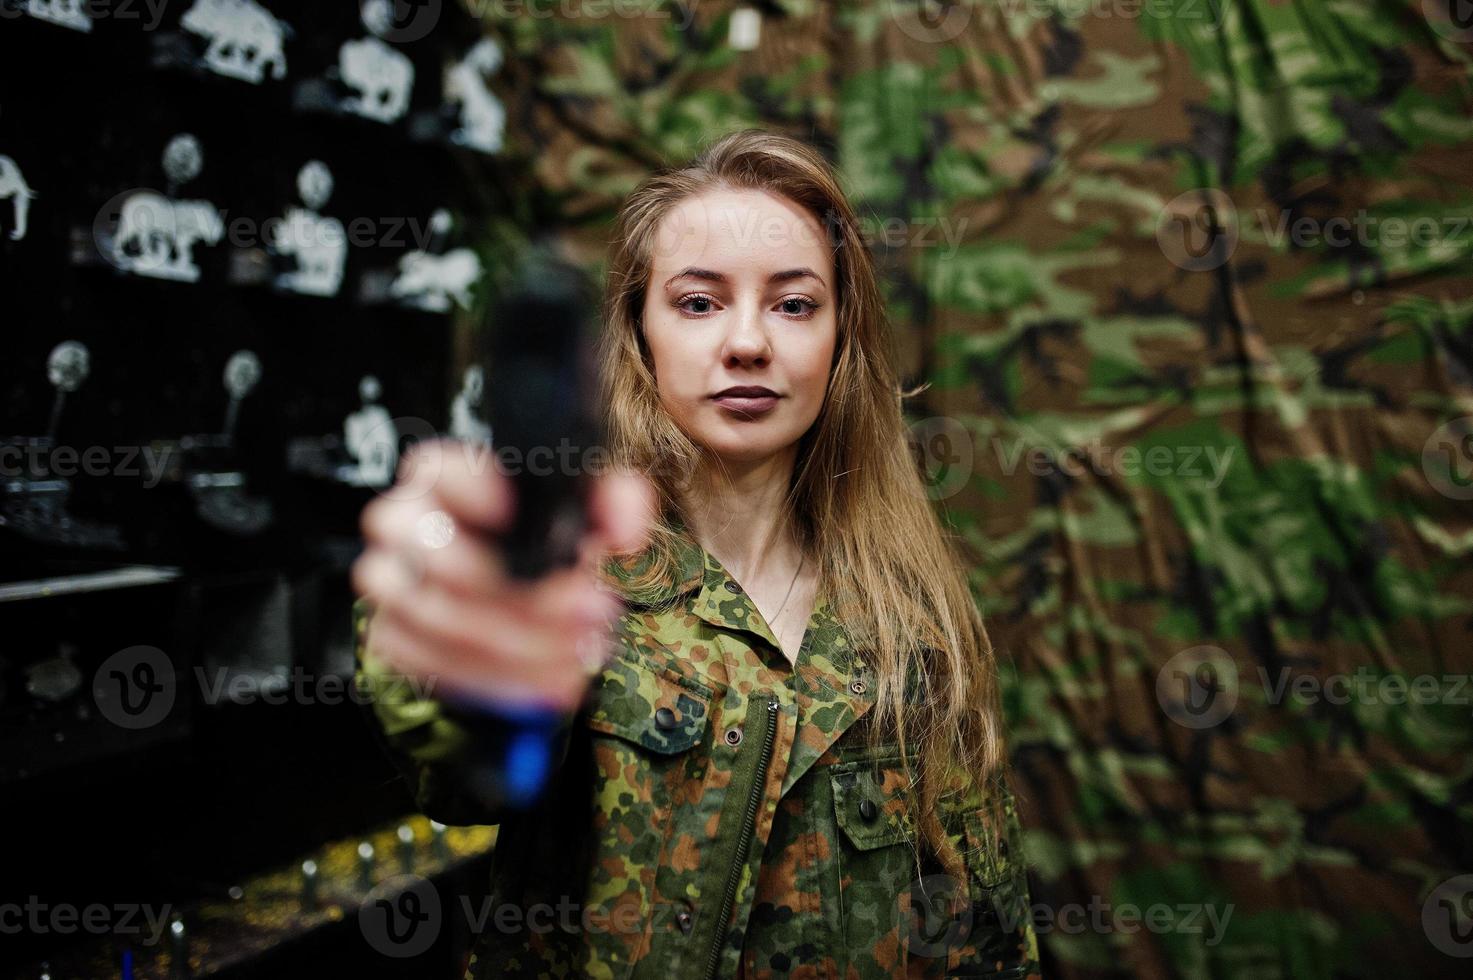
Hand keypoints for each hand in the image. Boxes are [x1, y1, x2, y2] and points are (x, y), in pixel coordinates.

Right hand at [351, 437, 655, 711]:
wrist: (521, 596)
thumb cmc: (546, 539)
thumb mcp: (588, 510)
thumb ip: (615, 503)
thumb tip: (624, 532)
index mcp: (442, 475)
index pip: (440, 472)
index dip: (478, 494)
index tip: (528, 522)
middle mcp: (403, 522)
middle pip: (445, 560)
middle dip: (528, 596)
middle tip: (592, 610)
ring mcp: (389, 581)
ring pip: (440, 619)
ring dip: (521, 645)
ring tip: (581, 652)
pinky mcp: (391, 635)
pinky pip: (430, 663)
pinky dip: (494, 679)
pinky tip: (545, 680)